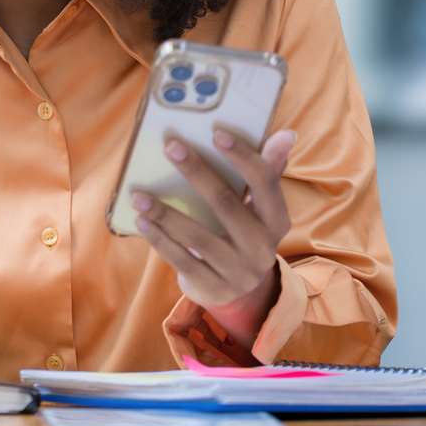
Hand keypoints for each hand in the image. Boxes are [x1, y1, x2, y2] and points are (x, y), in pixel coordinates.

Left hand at [132, 127, 296, 347]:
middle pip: (226, 204)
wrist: (240, 293)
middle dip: (197, 172)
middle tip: (170, 146)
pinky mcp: (212, 288)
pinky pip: (181, 260)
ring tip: (139, 195)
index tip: (217, 132)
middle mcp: (262, 248)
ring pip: (197, 237)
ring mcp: (238, 272)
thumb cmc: (243, 233)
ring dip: (165, 213)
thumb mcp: (259, 209)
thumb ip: (267, 172)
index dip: (244, 157)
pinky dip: (160, 239)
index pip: (265, 183)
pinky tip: (141, 221)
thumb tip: (286, 134)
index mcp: (277, 221)